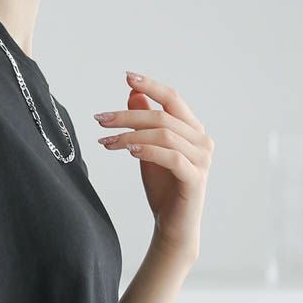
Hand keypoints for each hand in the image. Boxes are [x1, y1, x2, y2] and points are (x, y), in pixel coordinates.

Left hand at [94, 72, 213, 260]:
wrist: (173, 225)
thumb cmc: (163, 188)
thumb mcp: (147, 150)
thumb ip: (144, 123)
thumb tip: (133, 93)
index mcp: (192, 130)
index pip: (173, 99)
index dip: (151, 85)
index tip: (127, 76)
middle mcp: (202, 140)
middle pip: (163, 116)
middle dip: (128, 115)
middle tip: (100, 119)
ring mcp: (201, 159)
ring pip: (164, 134)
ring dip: (130, 134)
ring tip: (106, 140)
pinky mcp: (195, 177)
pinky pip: (170, 156)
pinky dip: (147, 149)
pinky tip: (127, 149)